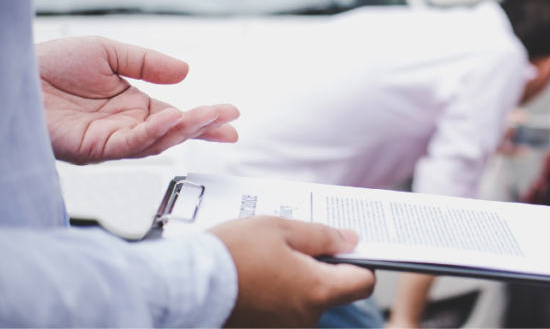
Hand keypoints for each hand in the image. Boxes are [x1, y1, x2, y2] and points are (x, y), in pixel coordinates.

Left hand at [37, 36, 238, 163]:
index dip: (204, 118)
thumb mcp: (108, 53)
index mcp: (130, 108)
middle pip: (173, 134)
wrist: (11, 72)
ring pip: (157, 142)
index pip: (176, 117)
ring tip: (210, 117)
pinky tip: (172, 120)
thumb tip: (185, 72)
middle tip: (230, 123)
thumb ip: (147, 63)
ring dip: (186, 130)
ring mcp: (109, 141)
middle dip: (204, 128)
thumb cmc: (47, 65)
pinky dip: (154, 134)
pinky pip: (130, 145)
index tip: (230, 115)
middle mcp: (123, 128)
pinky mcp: (92, 149)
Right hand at [210, 216, 375, 327]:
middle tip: (297, 244)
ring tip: (268, 257)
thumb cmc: (232, 255)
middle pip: (333, 291)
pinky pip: (282, 309)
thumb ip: (322, 235)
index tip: (349, 248)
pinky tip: (256, 275)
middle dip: (321, 267)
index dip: (363, 262)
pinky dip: (276, 293)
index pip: (364, 282)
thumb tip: (351, 241)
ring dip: (296, 279)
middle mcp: (306, 317)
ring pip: (305, 299)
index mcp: (318, 290)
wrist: (184, 286)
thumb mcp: (281, 229)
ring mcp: (284, 328)